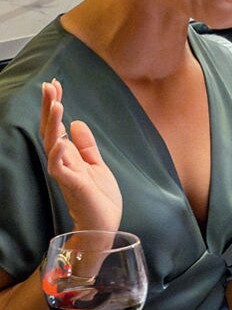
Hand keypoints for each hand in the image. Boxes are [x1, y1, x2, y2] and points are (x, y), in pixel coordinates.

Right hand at [40, 80, 121, 231]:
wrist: (104, 225)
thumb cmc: (99, 197)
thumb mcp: (97, 165)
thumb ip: (86, 146)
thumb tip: (77, 122)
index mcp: (70, 156)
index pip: (57, 126)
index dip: (54, 106)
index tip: (54, 84)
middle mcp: (64, 162)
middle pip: (51, 131)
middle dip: (49, 107)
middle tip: (49, 86)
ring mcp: (66, 173)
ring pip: (52, 145)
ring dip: (53, 125)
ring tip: (56, 105)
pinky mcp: (72, 186)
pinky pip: (59, 168)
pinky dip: (58, 154)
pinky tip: (60, 140)